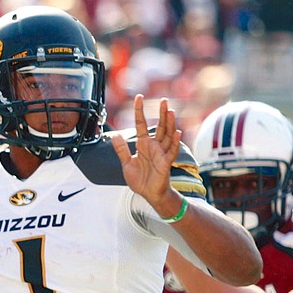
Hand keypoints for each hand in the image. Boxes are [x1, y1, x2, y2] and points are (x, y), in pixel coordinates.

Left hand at [111, 94, 182, 208]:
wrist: (149, 194)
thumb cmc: (140, 180)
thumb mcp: (126, 164)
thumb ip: (121, 150)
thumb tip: (115, 135)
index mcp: (143, 144)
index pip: (141, 124)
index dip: (139, 111)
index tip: (138, 98)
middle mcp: (154, 146)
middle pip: (159, 126)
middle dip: (162, 114)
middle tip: (163, 100)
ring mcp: (161, 154)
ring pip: (168, 136)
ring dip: (170, 124)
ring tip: (171, 111)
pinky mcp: (166, 163)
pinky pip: (172, 151)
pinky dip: (175, 142)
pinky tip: (178, 133)